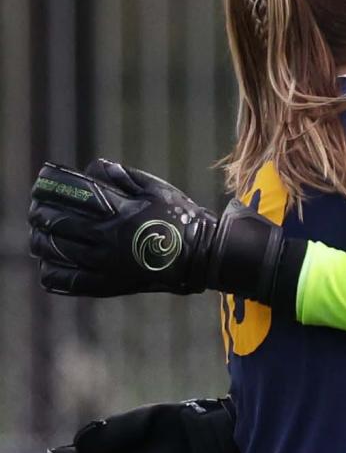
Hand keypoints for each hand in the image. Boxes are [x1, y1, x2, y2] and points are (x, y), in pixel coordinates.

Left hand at [29, 160, 217, 294]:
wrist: (200, 258)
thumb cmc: (180, 218)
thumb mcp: (156, 188)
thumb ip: (122, 176)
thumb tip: (94, 168)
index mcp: (117, 212)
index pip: (70, 194)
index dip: (50, 185)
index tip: (43, 181)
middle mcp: (106, 239)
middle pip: (55, 222)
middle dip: (41, 212)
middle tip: (38, 209)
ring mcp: (104, 264)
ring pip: (55, 251)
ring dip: (41, 240)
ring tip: (40, 234)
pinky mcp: (107, 284)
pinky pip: (67, 280)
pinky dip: (51, 271)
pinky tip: (49, 263)